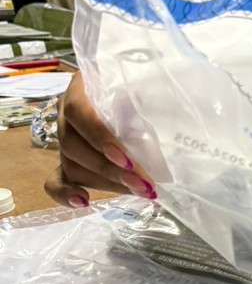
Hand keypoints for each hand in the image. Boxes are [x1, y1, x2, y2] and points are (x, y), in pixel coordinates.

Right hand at [44, 71, 155, 207]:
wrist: (137, 89)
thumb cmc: (142, 85)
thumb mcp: (143, 82)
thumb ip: (144, 94)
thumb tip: (163, 115)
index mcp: (80, 88)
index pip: (78, 111)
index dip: (99, 136)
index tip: (126, 158)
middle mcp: (66, 113)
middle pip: (74, 146)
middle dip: (111, 170)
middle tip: (144, 184)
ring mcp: (65, 139)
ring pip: (73, 166)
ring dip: (107, 183)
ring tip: (139, 191)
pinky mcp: (68, 161)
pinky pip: (57, 180)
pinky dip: (66, 194)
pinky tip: (84, 201)